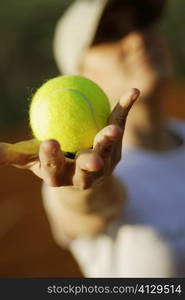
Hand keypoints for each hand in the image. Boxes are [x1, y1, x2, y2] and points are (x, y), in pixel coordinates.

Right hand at [0, 88, 139, 188]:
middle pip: (87, 170)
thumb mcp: (32, 160)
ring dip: (111, 138)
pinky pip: (119, 125)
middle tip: (93, 159)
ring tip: (115, 127)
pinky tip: (132, 92)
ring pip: (108, 151)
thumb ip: (15, 155)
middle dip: (89, 164)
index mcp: (61, 176)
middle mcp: (85, 175)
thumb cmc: (53, 165)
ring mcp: (104, 165)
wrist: (82, 177)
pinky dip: (124, 108)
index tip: (48, 142)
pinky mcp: (116, 151)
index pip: (54, 168)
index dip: (51, 158)